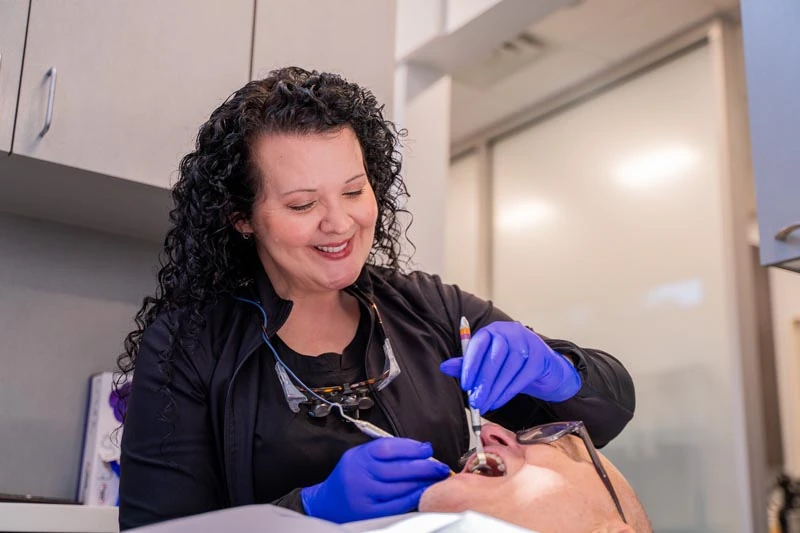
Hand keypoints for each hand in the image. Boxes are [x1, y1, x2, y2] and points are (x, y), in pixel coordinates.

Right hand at [300, 438, 450, 522]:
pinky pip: (397, 504)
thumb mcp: (360, 456)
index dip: (412, 447)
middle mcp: (360, 475)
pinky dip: (413, 497)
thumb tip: (419, 450)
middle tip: (440, 466)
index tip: (427, 449)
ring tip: (436, 479)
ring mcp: (365, 495)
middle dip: (424, 466)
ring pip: (400, 487)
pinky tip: (424, 492)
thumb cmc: (349, 477)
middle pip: (398, 469)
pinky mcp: (370, 513)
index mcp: (359, 457)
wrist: (326, 504)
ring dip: (422, 482)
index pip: (389, 448)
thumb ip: (385, 451)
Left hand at [440, 321, 580, 411]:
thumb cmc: (510, 365)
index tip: (465, 385)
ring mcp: (527, 342)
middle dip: (483, 382)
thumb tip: (444, 367)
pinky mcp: (539, 357)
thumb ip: (467, 364)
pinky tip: (498, 401)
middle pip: (494, 357)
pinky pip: (522, 376)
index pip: (478, 344)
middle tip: (475, 402)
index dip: (470, 365)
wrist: (543, 368)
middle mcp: (510, 332)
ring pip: (509, 368)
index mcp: (493, 330)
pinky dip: (508, 392)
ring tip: (485, 405)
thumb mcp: (487, 363)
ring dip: (495, 390)